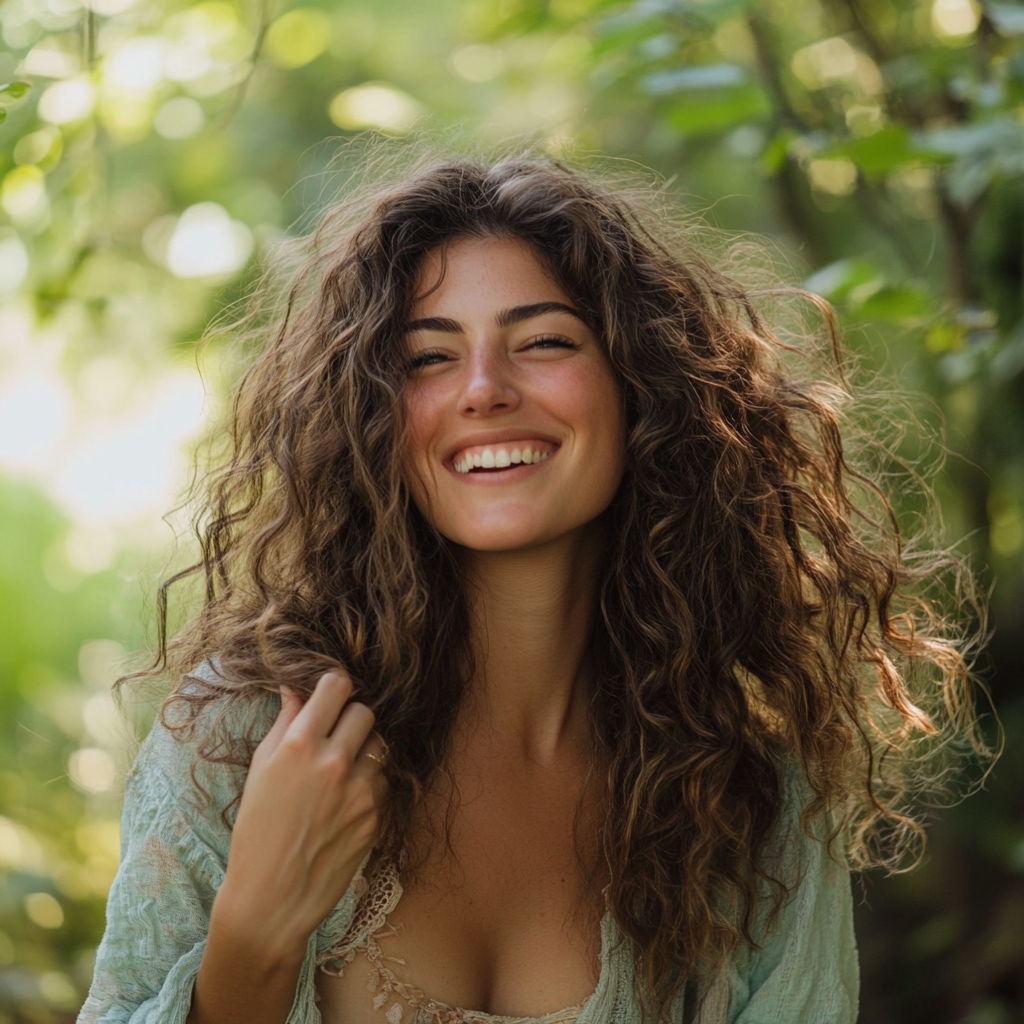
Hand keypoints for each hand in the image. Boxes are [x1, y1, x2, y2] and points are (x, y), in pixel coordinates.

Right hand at [210, 670, 387, 967]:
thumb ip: (284, 723)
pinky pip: (384, 780)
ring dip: (363, 750)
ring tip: (340, 771)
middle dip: (350, 718)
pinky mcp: (377, 815)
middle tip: (334, 736)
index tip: (329, 696)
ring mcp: (361, 789)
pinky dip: (370, 782)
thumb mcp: (260, 770)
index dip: (333, 687)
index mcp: (299, 745)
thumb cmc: (256, 832)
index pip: (337, 686)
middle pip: (365, 711)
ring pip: (379, 744)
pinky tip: (347, 800)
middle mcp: (334, 762)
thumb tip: (297, 687)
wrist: (272, 899)